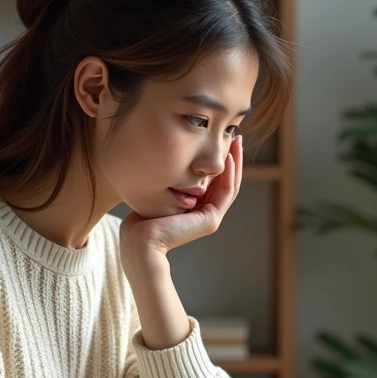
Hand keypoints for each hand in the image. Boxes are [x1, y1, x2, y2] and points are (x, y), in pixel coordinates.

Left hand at [120, 134, 242, 262]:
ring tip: (237, 141)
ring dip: (236, 162)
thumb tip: (168, 160)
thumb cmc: (141, 220)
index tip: (220, 138)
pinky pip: (226, 193)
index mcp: (196, 207)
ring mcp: (210, 217)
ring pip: (230, 185)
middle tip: (236, 136)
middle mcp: (206, 212)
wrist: (139, 241)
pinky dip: (229, 175)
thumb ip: (169, 181)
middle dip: (232, 157)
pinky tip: (229, 158)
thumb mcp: (158, 192)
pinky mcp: (210, 220)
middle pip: (226, 180)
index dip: (219, 159)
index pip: (214, 179)